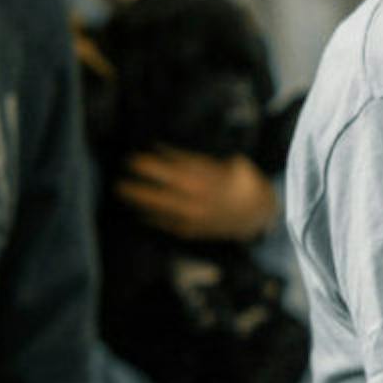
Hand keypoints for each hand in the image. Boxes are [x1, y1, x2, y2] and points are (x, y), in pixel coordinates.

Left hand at [114, 149, 277, 240]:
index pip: (178, 167)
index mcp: (211, 178)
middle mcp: (201, 197)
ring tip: (123, 191)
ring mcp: (196, 215)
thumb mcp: (235, 164)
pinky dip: (154, 219)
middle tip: (123, 171)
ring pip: (165, 206)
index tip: (136, 158)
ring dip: (142, 199)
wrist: (260, 214)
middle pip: (168, 186)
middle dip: (145, 178)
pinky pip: (170, 224)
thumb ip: (204, 161)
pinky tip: (140, 213)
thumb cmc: (246, 183)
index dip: (156, 162)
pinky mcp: (194, 229)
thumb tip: (169, 152)